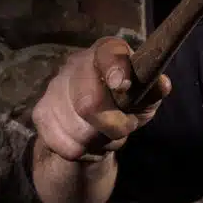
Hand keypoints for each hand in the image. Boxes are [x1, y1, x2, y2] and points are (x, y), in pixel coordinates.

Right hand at [32, 37, 170, 161]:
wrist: (93, 125)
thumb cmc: (127, 104)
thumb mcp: (146, 98)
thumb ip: (153, 91)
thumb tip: (162, 85)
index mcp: (107, 52)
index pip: (108, 54)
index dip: (116, 69)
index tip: (122, 85)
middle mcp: (76, 63)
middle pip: (88, 102)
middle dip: (112, 125)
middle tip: (124, 128)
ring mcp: (54, 87)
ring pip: (77, 130)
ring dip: (99, 141)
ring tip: (105, 134)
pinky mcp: (41, 112)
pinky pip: (64, 144)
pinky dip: (82, 151)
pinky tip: (87, 140)